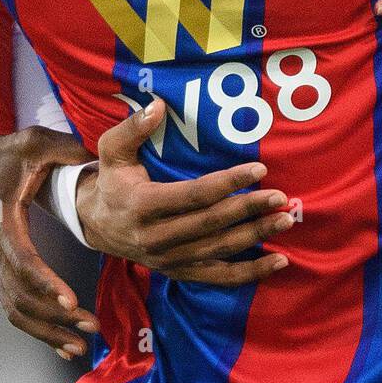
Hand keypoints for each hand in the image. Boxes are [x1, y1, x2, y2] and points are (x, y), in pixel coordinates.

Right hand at [0, 126, 100, 360]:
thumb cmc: (10, 152)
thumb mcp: (36, 141)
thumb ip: (65, 149)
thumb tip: (93, 161)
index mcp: (5, 219)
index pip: (22, 259)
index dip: (45, 283)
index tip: (71, 300)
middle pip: (20, 295)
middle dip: (54, 316)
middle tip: (91, 326)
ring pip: (16, 309)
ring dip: (48, 331)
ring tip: (82, 345)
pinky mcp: (4, 270)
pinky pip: (16, 308)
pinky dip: (39, 330)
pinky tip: (65, 346)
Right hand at [79, 98, 292, 286]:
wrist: (95, 225)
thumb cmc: (111, 181)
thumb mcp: (112, 151)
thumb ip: (132, 128)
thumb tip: (157, 105)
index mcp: (141, 205)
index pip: (193, 195)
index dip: (228, 183)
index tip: (259, 169)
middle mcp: (156, 237)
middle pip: (212, 223)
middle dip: (249, 209)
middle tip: (280, 197)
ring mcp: (169, 259)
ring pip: (220, 249)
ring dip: (256, 236)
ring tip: (285, 221)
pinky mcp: (179, 272)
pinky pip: (218, 277)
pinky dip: (250, 273)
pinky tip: (278, 262)